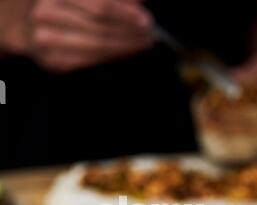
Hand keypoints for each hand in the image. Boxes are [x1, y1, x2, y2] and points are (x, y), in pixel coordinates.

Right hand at [0, 0, 154, 71]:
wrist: (22, 21)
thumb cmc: (59, 3)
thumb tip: (138, 1)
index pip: (98, 6)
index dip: (125, 14)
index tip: (147, 21)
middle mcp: (47, 13)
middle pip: (100, 29)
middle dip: (129, 34)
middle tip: (150, 36)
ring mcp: (46, 40)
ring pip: (96, 48)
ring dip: (123, 48)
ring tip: (141, 45)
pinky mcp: (51, 61)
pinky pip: (88, 63)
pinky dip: (110, 58)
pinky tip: (123, 54)